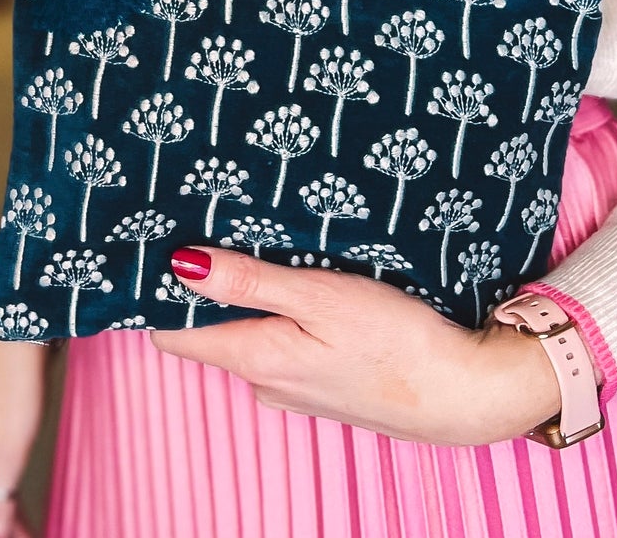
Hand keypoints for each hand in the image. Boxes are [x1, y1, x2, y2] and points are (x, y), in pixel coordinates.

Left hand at [149, 247, 562, 446]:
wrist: (463, 392)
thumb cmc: (397, 340)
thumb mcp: (320, 296)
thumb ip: (249, 282)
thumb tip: (180, 266)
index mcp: (254, 359)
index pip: (173, 333)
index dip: (158, 291)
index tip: (153, 244)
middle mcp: (264, 382)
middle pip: (209, 331)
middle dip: (206, 285)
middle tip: (211, 224)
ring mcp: (294, 390)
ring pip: (250, 335)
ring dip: (250, 298)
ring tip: (260, 243)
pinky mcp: (323, 386)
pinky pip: (283, 346)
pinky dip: (284, 316)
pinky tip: (307, 287)